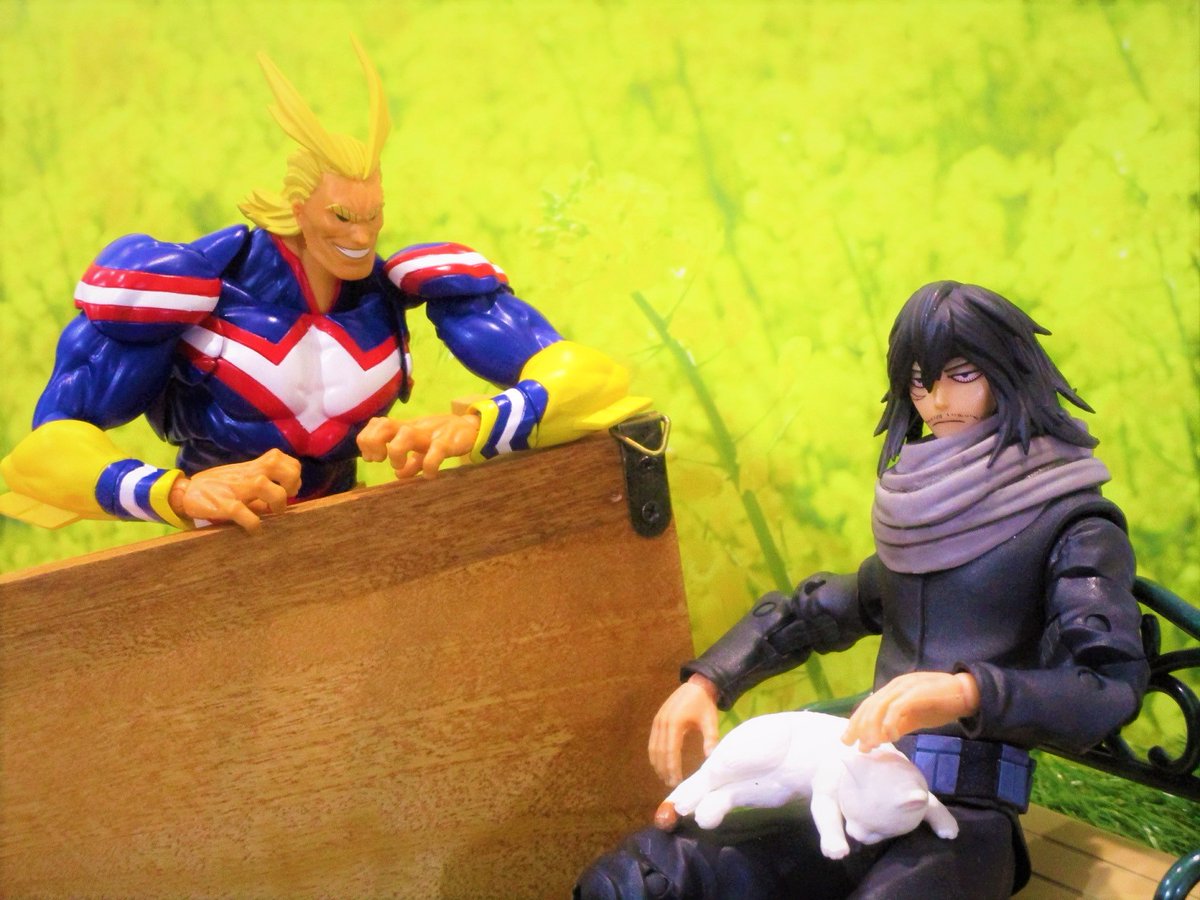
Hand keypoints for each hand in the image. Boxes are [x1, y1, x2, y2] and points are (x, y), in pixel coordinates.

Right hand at [168, 448, 300, 530]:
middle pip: (279, 465)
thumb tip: (283, 502)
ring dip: (276, 500)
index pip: (282, 458)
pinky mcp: (223, 505)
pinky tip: (255, 529)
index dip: (293, 473)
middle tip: (285, 498)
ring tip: (274, 512)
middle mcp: (246, 474)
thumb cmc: (220, 486)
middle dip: (291, 483)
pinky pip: (243, 513)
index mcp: (253, 467)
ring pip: (263, 484)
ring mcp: (235, 489)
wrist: (186, 492)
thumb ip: (264, 487)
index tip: (289, 488)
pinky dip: (254, 523)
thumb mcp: (243, 479)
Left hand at [357, 413, 480, 478]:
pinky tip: (430, 475)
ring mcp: (429, 434)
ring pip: (404, 435)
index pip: (377, 423)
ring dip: (395, 453)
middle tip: (379, 459)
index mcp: (406, 428)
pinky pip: (434, 454)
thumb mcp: (424, 448)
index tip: (372, 457)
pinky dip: (428, 468)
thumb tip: (398, 476)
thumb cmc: (444, 437)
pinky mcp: (447, 442)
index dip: (367, 439)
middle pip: (384, 425)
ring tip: (398, 465)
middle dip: (374, 443)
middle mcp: (414, 428)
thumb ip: (411, 462)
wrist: (472, 427)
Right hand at [648, 674, 719, 786]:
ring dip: (657, 764)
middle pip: (660, 751)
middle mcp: (662, 722)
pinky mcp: (657, 720)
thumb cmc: (704, 704)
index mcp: (675, 723)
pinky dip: (654, 754)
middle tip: (670, 784)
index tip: (677, 781)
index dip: (672, 767)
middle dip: (664, 769)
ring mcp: (658, 721)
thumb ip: (711, 739)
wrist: (697, 685)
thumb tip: (711, 757)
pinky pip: (652, 741)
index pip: (671, 751)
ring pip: (653, 747)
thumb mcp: (710, 721)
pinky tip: (660, 764)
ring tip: (664, 777)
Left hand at [842, 671, 980, 751]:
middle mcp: (895, 686)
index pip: (868, 705)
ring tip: (869, 744)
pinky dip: (890, 722)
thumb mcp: (914, 718)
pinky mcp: (916, 693)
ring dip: (871, 727)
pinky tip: (890, 737)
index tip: (848, 740)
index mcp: (893, 690)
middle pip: (869, 706)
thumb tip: (879, 739)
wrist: (966, 693)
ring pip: (879, 707)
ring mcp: (905, 688)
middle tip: (850, 744)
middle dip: (857, 725)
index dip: (856, 722)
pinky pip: (897, 708)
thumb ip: (897, 726)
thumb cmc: (940, 705)